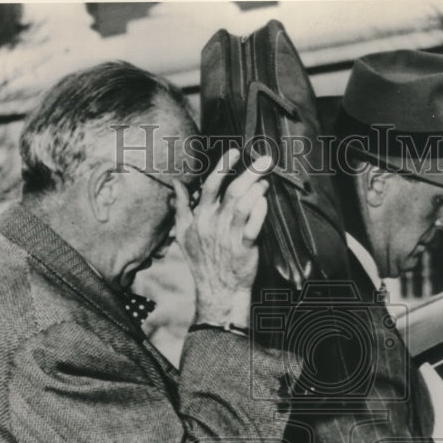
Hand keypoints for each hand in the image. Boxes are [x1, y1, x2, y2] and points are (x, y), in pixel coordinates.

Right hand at [174, 148, 269, 328]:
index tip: (235, 151)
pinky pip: (253, 227)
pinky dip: (260, 212)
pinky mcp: (244, 250)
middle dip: (249, 172)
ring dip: (256, 189)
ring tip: (266, 180)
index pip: (210, 186)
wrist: (217, 291)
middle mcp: (214, 225)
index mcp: (200, 218)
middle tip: (265, 159)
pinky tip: (265, 201)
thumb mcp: (184, 234)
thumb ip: (181, 207)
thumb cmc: (202, 262)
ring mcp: (229, 237)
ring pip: (243, 206)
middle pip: (232, 192)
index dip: (223, 167)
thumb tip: (176, 184)